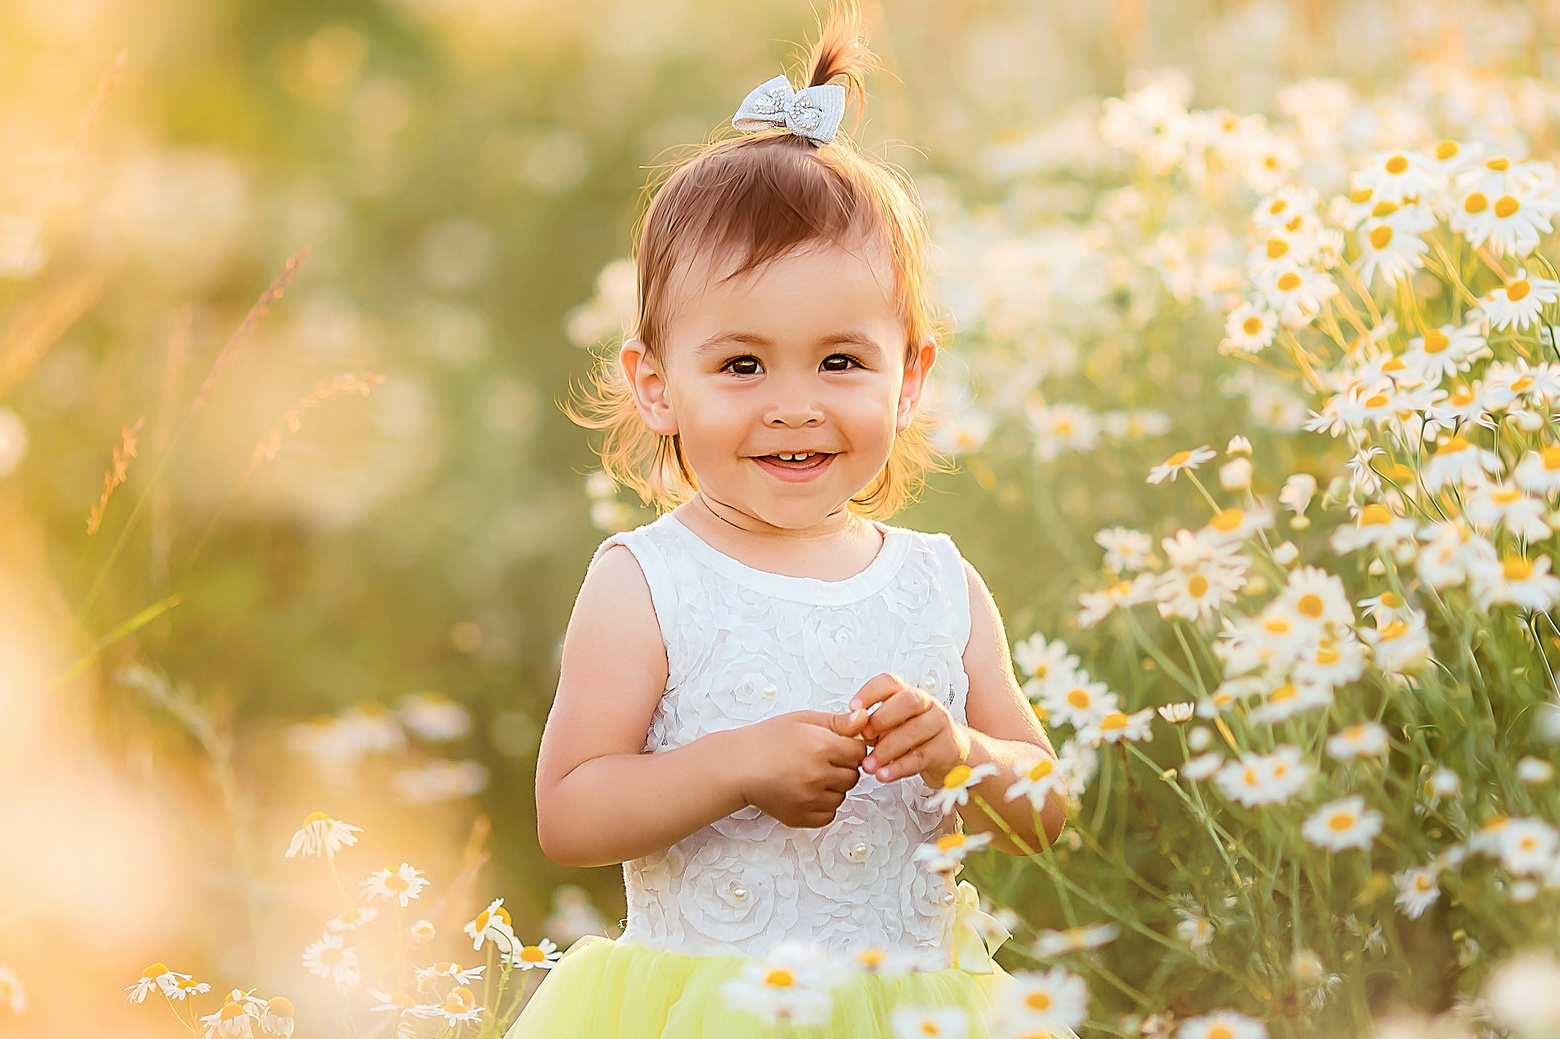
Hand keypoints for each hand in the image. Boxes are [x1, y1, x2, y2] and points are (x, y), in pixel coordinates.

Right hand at [732, 709, 868, 828]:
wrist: (739, 766)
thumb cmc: (768, 740)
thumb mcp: (803, 720)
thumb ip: (838, 721)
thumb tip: (864, 718)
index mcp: (821, 747)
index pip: (859, 752)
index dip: (849, 747)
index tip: (836, 746)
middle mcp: (818, 775)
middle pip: (854, 775)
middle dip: (842, 767)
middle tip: (820, 759)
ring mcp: (810, 799)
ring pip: (842, 796)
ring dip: (833, 787)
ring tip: (809, 774)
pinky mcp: (801, 817)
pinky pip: (829, 814)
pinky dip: (822, 805)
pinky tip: (806, 791)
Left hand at [851, 673, 970, 786]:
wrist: (949, 754)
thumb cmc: (914, 737)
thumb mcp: (891, 726)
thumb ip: (871, 725)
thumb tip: (848, 727)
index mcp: (906, 693)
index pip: (889, 682)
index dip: (869, 692)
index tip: (853, 708)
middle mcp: (926, 704)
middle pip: (908, 700)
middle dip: (883, 718)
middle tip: (865, 736)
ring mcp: (939, 723)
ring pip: (915, 730)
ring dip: (887, 749)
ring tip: (869, 765)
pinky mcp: (946, 747)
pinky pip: (922, 756)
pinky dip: (900, 767)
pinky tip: (885, 774)